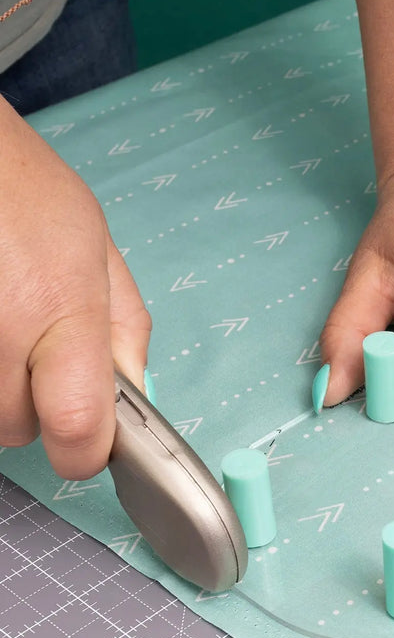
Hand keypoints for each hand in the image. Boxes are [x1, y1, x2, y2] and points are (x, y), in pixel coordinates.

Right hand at [0, 101, 150, 478]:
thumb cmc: (21, 189)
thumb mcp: (95, 247)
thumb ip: (123, 327)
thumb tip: (137, 392)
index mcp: (60, 308)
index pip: (76, 425)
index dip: (87, 448)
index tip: (92, 441)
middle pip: (20, 430)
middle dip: (35, 404)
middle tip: (32, 343)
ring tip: (2, 321)